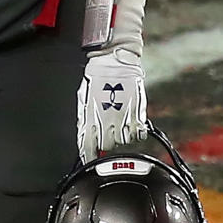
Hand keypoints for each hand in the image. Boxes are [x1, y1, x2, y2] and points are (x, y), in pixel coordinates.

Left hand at [76, 48, 147, 163]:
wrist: (114, 62)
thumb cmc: (96, 77)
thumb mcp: (84, 98)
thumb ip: (84, 119)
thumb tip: (84, 137)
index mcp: (90, 116)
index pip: (88, 145)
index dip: (88, 156)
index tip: (89, 160)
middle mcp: (107, 120)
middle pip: (107, 146)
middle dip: (106, 143)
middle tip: (107, 133)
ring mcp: (123, 118)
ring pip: (123, 142)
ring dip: (121, 137)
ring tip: (118, 123)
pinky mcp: (138, 114)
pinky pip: (139, 135)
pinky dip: (135, 133)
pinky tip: (130, 123)